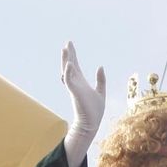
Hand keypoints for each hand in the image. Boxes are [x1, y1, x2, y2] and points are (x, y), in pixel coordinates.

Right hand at [61, 41, 105, 166]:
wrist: (91, 123)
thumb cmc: (95, 111)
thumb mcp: (100, 92)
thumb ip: (101, 80)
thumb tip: (100, 67)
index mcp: (81, 82)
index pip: (75, 65)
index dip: (73, 55)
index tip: (70, 44)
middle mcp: (76, 83)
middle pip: (70, 65)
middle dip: (68, 54)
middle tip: (67, 43)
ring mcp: (74, 87)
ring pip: (67, 71)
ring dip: (66, 60)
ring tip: (65, 50)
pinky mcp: (75, 93)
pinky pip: (69, 81)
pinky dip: (68, 73)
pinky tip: (69, 65)